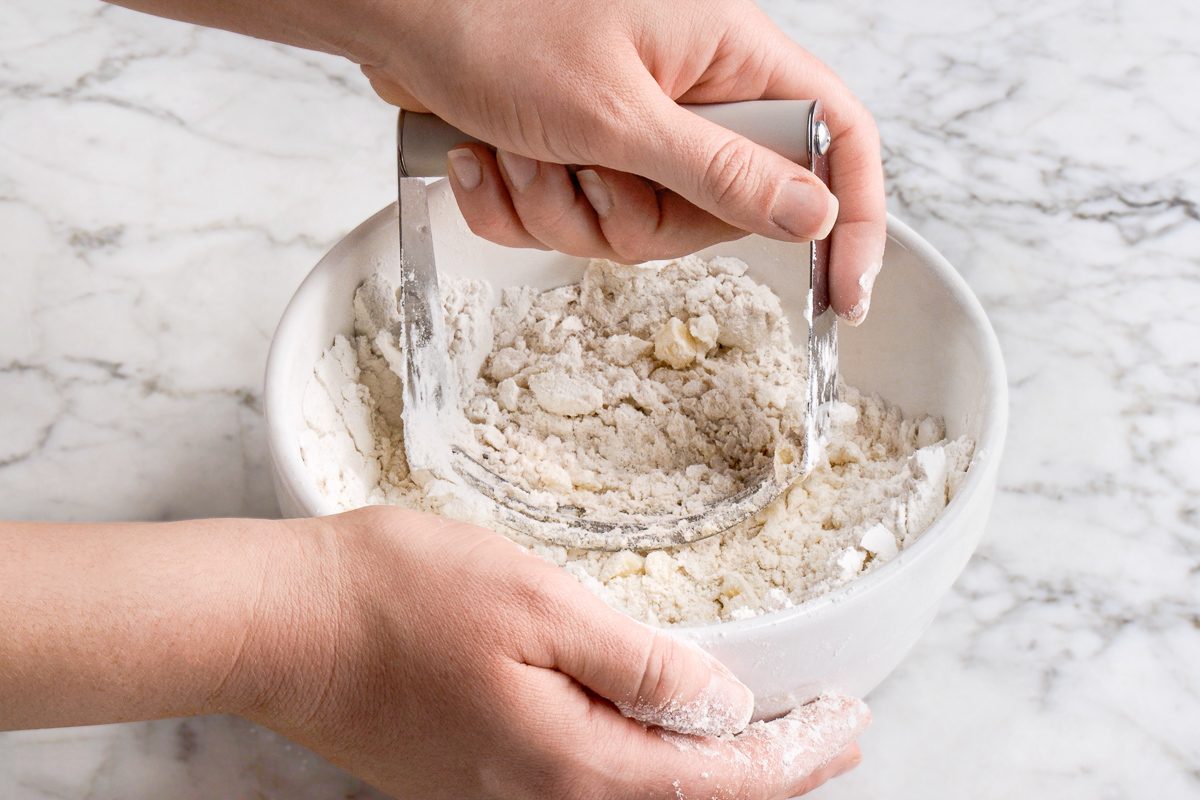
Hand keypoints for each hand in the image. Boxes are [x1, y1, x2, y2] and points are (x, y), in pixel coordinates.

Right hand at [245, 507, 869, 798]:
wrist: (287, 626)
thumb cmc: (402, 598)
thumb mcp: (540, 605)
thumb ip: (637, 666)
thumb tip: (719, 705)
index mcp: (571, 765)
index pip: (716, 783)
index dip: (795, 757)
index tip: (849, 724)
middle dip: (770, 769)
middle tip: (830, 729)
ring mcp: (506, 797)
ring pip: (640, 798)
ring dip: (713, 767)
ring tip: (769, 730)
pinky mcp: (479, 778)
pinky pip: (592, 783)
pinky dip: (651, 759)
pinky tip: (666, 725)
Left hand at [359, 0, 885, 323]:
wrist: (398, 16)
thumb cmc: (499, 23)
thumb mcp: (619, 111)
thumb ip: (720, 172)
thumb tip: (811, 216)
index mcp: (729, 62)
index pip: (836, 140)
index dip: (854, 218)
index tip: (847, 294)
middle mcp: (691, 97)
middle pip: (715, 214)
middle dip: (633, 218)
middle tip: (588, 171)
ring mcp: (633, 129)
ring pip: (632, 231)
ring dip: (561, 209)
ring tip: (522, 148)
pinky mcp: (581, 154)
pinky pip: (572, 225)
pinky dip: (521, 206)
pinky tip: (489, 156)